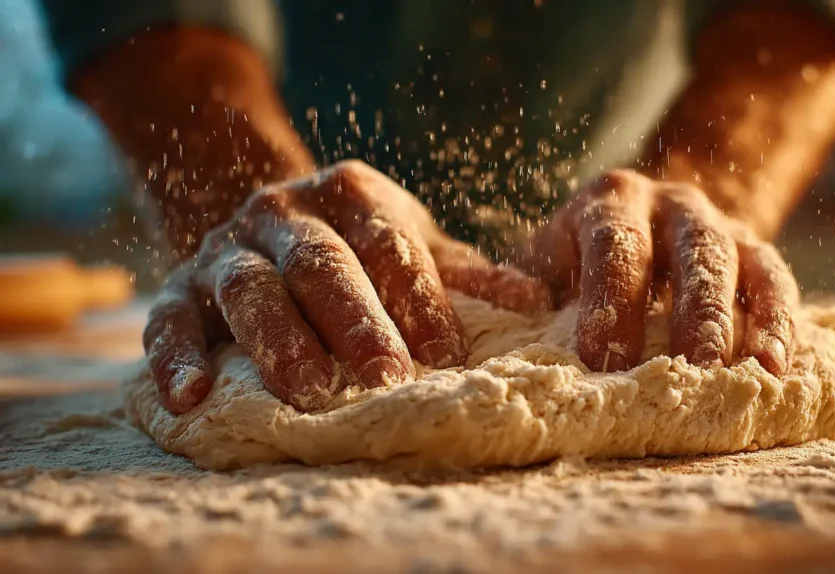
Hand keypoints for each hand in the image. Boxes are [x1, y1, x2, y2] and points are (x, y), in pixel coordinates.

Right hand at [144, 160, 552, 413]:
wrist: (267, 220)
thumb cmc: (359, 245)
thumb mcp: (413, 243)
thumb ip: (464, 275)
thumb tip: (535, 301)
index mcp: (351, 194)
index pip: (389, 245)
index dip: (417, 299)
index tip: (446, 356)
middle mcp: (284, 213)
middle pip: (322, 265)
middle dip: (355, 323)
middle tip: (387, 380)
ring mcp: (227, 248)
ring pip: (251, 290)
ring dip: (280, 341)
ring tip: (311, 394)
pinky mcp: (179, 288)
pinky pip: (169, 319)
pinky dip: (174, 357)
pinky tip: (189, 398)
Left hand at [523, 170, 798, 375]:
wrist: (639, 228)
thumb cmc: (575, 264)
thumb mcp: (541, 265)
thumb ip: (515, 283)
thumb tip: (493, 299)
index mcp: (608, 202)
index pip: (614, 245)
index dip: (612, 302)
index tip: (603, 362)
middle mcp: (669, 203)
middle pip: (688, 251)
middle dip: (689, 315)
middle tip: (686, 376)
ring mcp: (718, 223)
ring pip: (737, 263)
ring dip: (741, 321)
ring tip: (743, 376)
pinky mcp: (755, 250)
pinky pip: (775, 279)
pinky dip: (780, 322)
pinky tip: (778, 366)